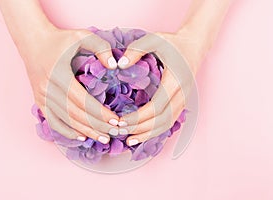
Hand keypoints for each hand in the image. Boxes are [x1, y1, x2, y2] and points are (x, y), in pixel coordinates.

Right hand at [22, 27, 119, 143]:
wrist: (33, 42)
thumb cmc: (60, 40)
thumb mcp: (81, 36)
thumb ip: (100, 47)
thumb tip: (114, 65)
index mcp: (58, 74)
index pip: (82, 100)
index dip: (99, 113)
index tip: (115, 120)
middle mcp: (47, 89)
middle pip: (75, 114)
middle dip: (96, 126)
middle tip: (114, 132)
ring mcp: (41, 97)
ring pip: (65, 120)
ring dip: (85, 131)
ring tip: (103, 138)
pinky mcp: (39, 101)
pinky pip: (53, 121)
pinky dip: (67, 131)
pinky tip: (81, 137)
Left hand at [116, 29, 201, 145]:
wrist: (194, 46)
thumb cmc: (173, 43)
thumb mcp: (155, 39)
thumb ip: (136, 50)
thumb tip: (119, 65)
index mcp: (175, 80)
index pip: (157, 107)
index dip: (139, 117)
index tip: (121, 121)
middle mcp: (182, 93)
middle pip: (162, 120)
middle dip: (140, 128)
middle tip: (120, 131)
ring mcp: (184, 99)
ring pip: (167, 124)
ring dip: (148, 134)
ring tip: (130, 140)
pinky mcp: (182, 102)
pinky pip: (170, 121)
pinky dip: (156, 131)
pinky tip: (143, 134)